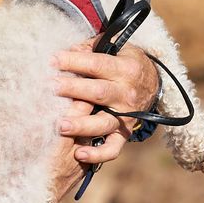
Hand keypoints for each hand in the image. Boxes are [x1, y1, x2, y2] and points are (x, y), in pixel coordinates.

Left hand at [45, 43, 151, 199]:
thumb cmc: (125, 62)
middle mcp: (127, 93)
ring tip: (60, 125)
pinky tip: (79, 154)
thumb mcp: (117, 48)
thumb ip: (92, 47)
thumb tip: (66, 50)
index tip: (52, 60)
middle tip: (50, 88)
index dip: (74, 61)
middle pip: (98, 92)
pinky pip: (113, 148)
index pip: (97, 64)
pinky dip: (97, 155)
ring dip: (82, 125)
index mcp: (125, 68)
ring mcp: (126, 115)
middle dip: (73, 89)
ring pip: (103, 123)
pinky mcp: (124, 133)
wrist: (153, 84)